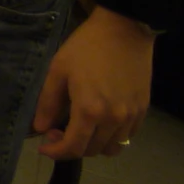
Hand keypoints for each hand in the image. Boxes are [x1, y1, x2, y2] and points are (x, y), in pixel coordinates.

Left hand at [34, 7, 153, 159]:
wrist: (124, 30)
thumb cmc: (86, 47)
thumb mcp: (58, 70)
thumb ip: (48, 102)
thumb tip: (39, 128)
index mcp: (90, 110)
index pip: (74, 147)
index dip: (56, 152)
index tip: (43, 148)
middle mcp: (113, 120)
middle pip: (92, 150)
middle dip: (71, 147)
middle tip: (56, 131)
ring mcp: (131, 117)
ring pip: (112, 148)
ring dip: (93, 144)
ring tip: (79, 128)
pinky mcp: (143, 111)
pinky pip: (127, 136)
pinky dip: (111, 137)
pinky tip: (100, 121)